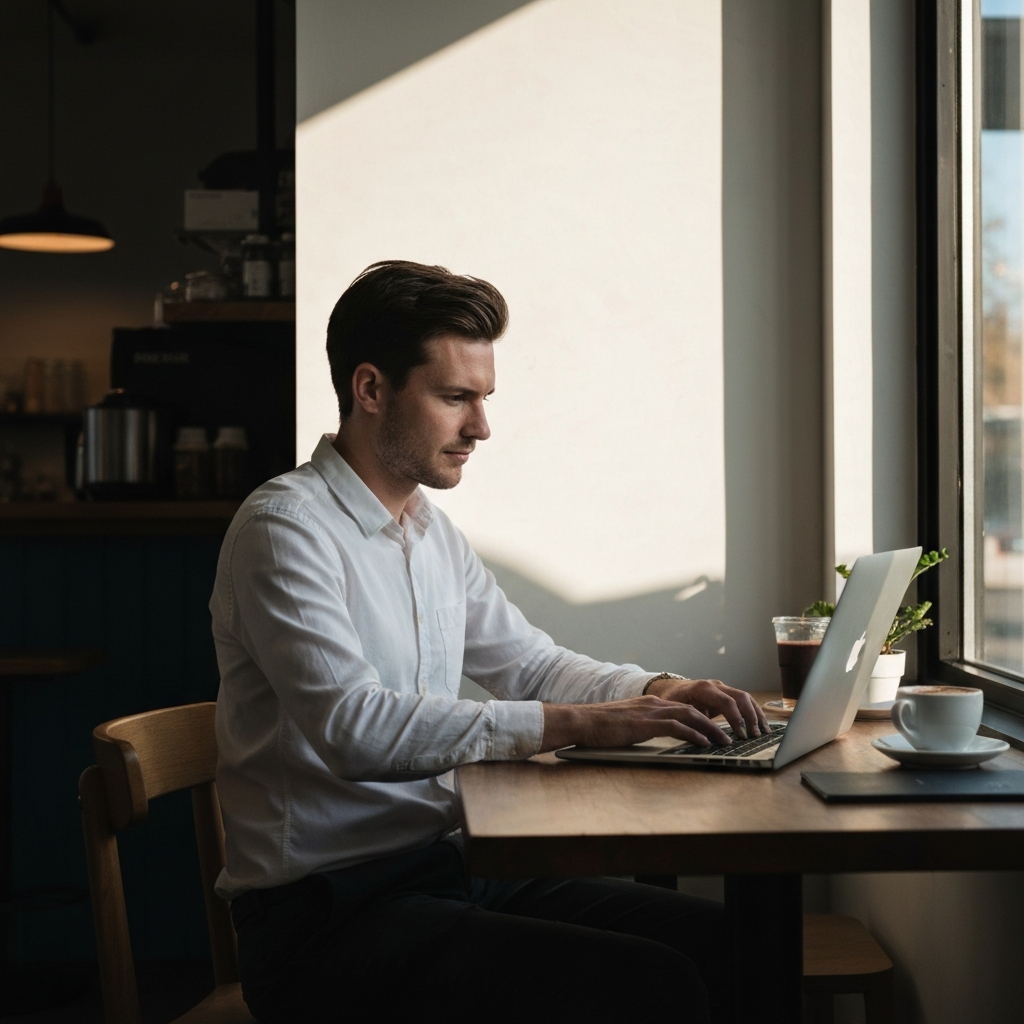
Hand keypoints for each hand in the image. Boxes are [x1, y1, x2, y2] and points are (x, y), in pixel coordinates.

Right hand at [539, 695, 734, 753]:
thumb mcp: (626, 724)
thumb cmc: (599, 727)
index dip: (704, 718)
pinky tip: (704, 742)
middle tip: (730, 736)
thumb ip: (642, 727)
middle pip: (693, 710)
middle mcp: (653, 705)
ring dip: (711, 729)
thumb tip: (654, 737)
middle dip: (715, 722)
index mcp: (649, 705)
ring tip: (724, 741)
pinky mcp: (646, 723)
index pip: (683, 708)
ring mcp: (650, 712)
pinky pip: (676, 727)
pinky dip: (694, 734)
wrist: (581, 721)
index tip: (717, 729)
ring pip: (690, 716)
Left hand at [644, 677, 768, 738]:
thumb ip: (687, 721)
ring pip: (745, 697)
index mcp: (703, 689)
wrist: (671, 689)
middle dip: (750, 716)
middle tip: (754, 735)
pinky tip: (761, 725)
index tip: (741, 735)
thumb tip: (701, 738)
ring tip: (763, 732)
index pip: (726, 701)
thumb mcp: (675, 711)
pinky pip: (744, 700)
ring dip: (756, 714)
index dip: (736, 718)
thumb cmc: (671, 701)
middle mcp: (715, 685)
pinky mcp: (726, 694)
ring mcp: (722, 688)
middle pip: (740, 697)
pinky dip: (754, 712)